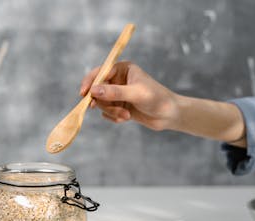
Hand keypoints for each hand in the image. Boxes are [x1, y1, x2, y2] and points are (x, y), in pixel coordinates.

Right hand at [79, 61, 245, 146]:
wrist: (169, 115)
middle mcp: (118, 80)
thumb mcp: (136, 94)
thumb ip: (114, 92)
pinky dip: (113, 117)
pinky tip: (125, 118)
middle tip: (110, 110)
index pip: (100, 72)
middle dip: (104, 102)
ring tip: (125, 116)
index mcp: (123, 69)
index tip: (84, 94)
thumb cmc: (157, 99)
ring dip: (111, 111)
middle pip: (97, 90)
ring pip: (101, 103)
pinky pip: (106, 112)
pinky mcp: (118, 106)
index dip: (90, 82)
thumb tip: (93, 91)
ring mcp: (117, 93)